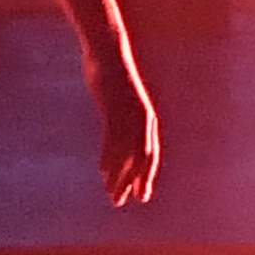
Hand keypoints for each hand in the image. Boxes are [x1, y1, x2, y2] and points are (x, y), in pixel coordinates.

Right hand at [96, 67, 163, 208]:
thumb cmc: (112, 76)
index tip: (140, 194)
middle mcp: (142, 120)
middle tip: (125, 201)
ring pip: (127, 154)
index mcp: (146, 119)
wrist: (108, 52)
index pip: (150, 154)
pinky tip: (104, 173)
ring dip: (120, 177)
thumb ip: (121, 117)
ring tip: (113, 195)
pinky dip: (110, 158)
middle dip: (134, 182)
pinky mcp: (115, 109)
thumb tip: (117, 131)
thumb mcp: (119, 100)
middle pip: (141, 159)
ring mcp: (129, 115)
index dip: (145, 175)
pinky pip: (113, 140)